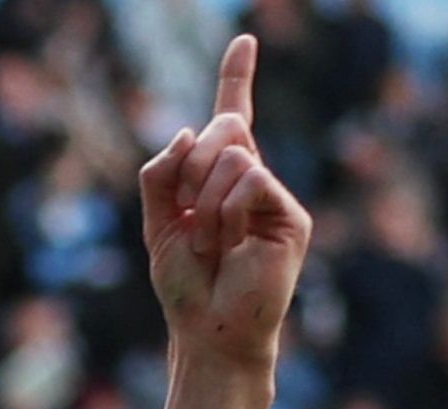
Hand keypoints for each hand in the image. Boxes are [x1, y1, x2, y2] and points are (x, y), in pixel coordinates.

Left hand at [139, 35, 311, 369]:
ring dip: (205, 201)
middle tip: (190, 219)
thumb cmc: (185, 285)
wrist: (207, 329)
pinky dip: (227, 210)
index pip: (232, 117)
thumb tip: (188, 129)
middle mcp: (252, 179)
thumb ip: (161, 175)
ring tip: (212, 243)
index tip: (243, 40)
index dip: (237, 78)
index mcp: (219, 179)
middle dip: (191, 168)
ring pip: (234, 154)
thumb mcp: (157, 225)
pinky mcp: (290, 215)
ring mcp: (273, 195)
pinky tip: (231, 244)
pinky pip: (251, 179)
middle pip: (222, 127)